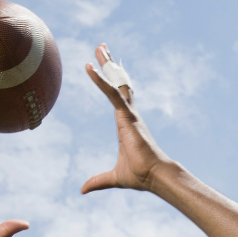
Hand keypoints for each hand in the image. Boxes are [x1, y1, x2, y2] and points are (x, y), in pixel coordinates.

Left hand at [81, 44, 171, 193]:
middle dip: (110, 65)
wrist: (154, 177)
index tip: (105, 69)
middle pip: (118, 83)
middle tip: (102, 47)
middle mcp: (129, 115)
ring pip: (117, 83)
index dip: (110, 82)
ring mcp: (129, 114)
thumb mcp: (113, 177)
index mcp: (126, 124)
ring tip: (99, 47)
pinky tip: (90, 68)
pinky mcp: (128, 117)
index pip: (117, 97)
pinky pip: (112, 94)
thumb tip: (82, 189)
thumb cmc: (140, 176)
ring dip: (107, 65)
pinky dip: (101, 81)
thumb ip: (98, 180)